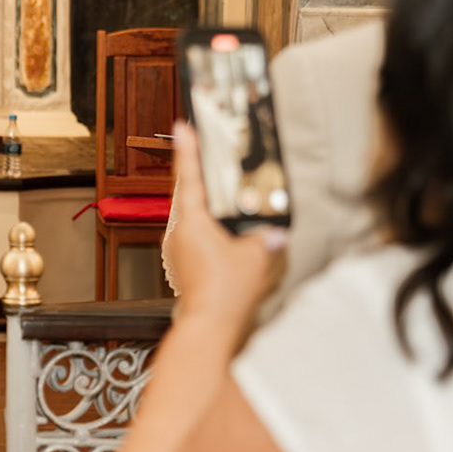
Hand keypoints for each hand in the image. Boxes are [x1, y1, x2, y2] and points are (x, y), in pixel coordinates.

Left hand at [168, 122, 285, 328]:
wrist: (209, 325)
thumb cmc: (226, 291)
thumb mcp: (256, 256)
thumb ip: (265, 238)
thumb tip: (275, 231)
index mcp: (191, 222)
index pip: (190, 177)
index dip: (187, 149)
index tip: (182, 126)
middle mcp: (178, 232)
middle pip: (186, 194)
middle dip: (195, 172)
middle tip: (201, 149)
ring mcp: (177, 249)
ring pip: (189, 215)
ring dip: (202, 201)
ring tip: (216, 187)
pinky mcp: (182, 263)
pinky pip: (193, 234)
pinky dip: (205, 224)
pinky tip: (221, 228)